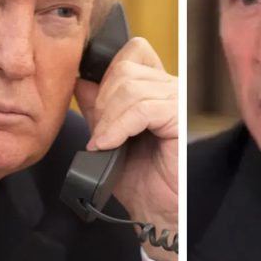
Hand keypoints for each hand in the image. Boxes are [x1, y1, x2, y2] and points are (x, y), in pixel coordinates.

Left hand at [74, 37, 177, 260]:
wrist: (157, 210)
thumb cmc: (137, 176)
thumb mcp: (106, 135)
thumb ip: (97, 106)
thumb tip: (80, 79)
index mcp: (155, 86)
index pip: (133, 50)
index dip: (107, 70)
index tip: (94, 103)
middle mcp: (170, 88)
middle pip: (125, 66)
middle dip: (102, 99)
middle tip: (99, 131)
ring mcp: (177, 101)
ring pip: (130, 86)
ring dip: (108, 117)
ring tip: (103, 142)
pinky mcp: (179, 118)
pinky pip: (141, 108)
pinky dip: (118, 126)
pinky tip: (109, 144)